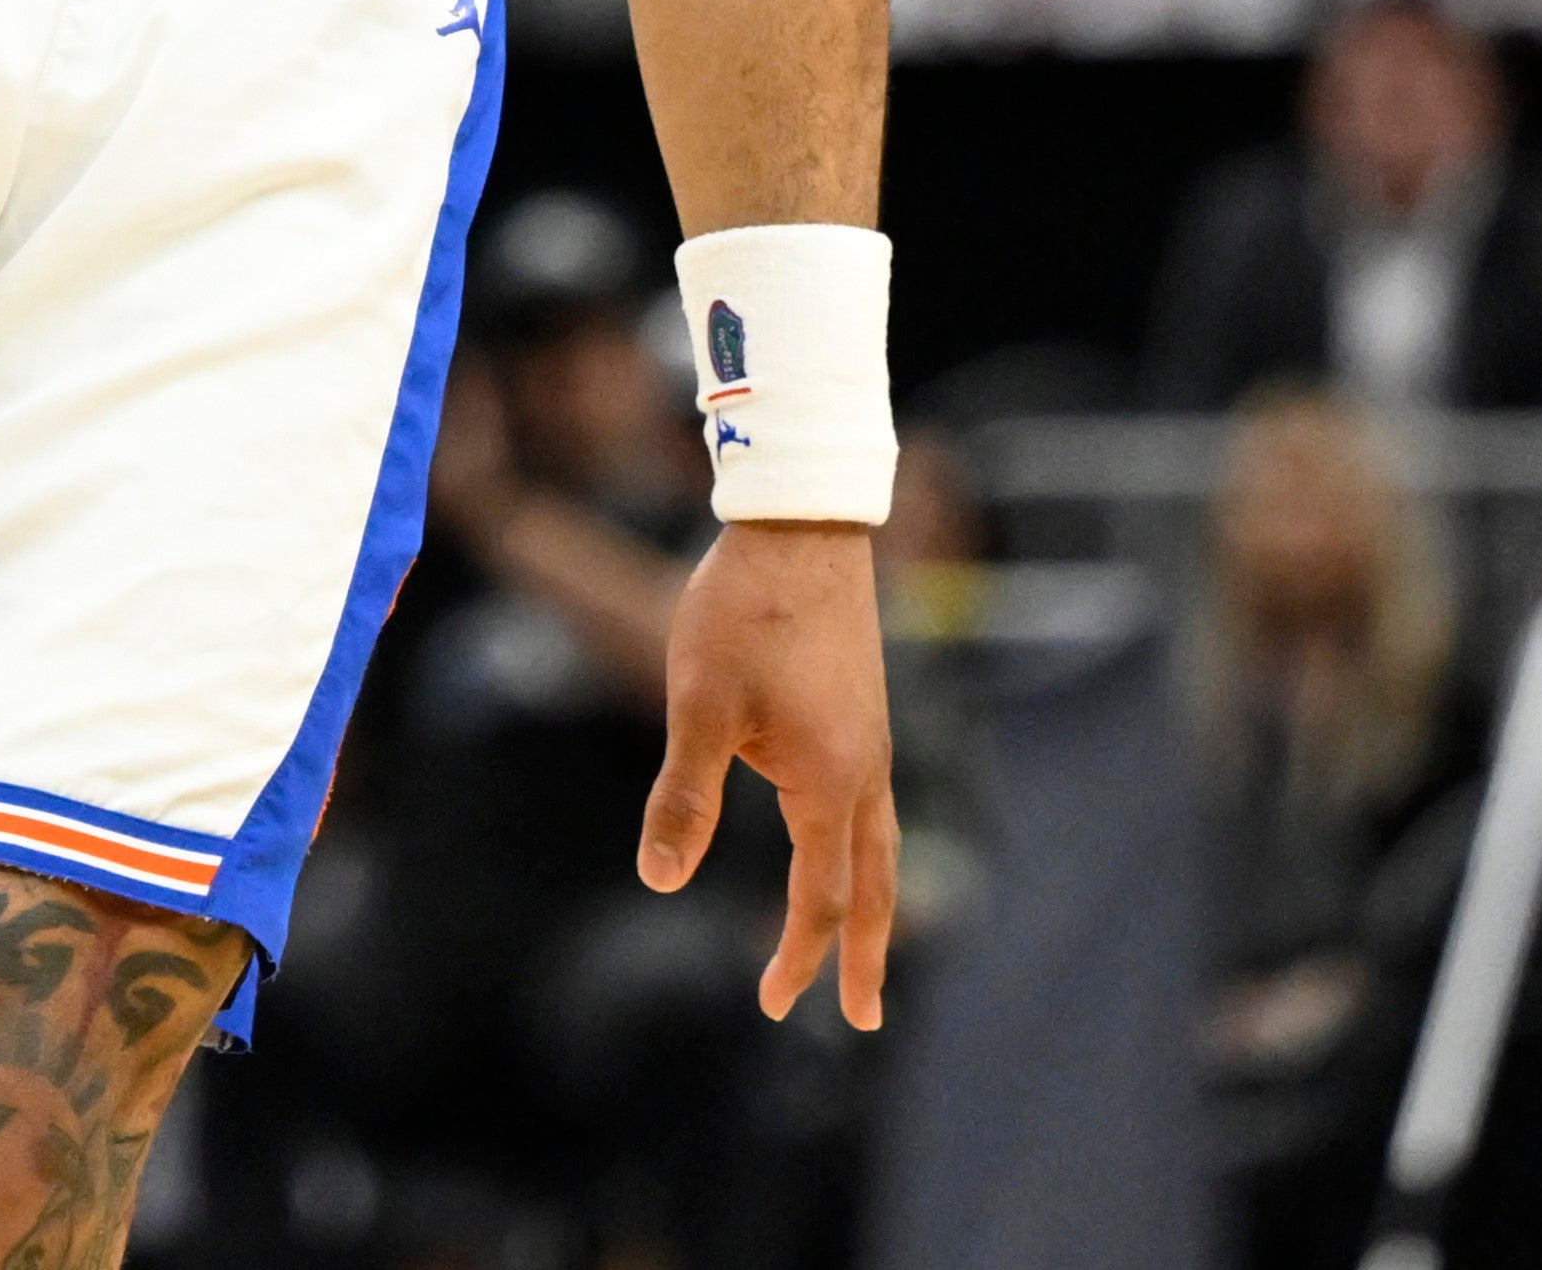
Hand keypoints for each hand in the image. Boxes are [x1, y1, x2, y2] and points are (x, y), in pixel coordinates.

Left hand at [643, 521, 905, 1032]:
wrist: (800, 524)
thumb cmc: (743, 609)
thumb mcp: (699, 702)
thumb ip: (684, 794)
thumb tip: (659, 879)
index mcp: (830, 781)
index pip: (822, 898)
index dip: (799, 954)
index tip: (776, 1004)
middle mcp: (865, 771)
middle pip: (875, 886)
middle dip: (865, 954)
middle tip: (865, 1017)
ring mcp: (870, 742)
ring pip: (882, 846)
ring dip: (872, 904)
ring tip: (864, 948)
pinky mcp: (863, 714)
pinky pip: (874, 806)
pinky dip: (867, 851)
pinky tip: (841, 846)